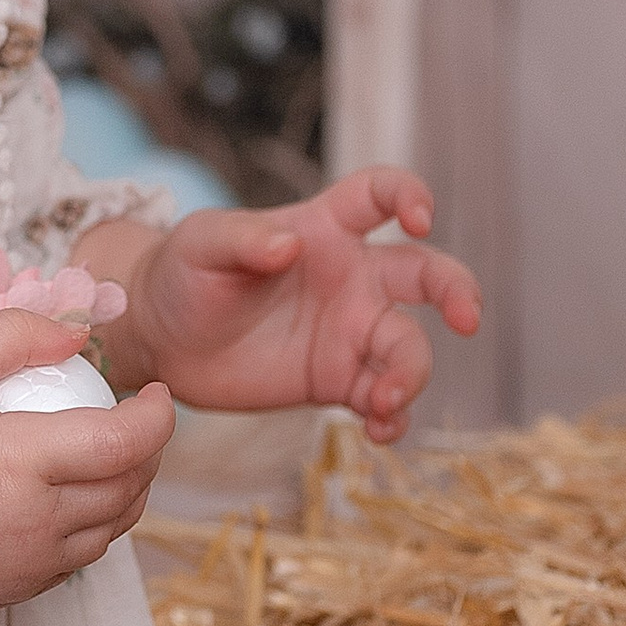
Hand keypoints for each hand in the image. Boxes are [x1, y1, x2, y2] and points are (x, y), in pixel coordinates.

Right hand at [0, 311, 175, 609]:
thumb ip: (13, 334)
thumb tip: (79, 333)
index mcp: (17, 461)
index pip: (125, 443)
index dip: (158, 417)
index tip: (157, 392)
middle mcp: (30, 523)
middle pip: (129, 490)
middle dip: (151, 452)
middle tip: (137, 418)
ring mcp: (22, 566)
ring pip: (110, 532)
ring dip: (127, 492)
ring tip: (111, 454)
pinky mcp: (9, 592)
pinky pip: (75, 559)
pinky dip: (90, 527)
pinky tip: (68, 495)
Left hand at [91, 168, 480, 446]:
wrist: (159, 338)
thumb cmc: (182, 273)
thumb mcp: (202, 244)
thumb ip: (244, 239)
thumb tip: (291, 246)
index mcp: (323, 227)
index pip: (380, 194)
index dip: (410, 195)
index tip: (421, 218)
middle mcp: (351, 277)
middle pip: (426, 274)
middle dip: (457, 290)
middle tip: (466, 319)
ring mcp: (349, 332)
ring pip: (409, 347)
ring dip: (412, 374)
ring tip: (384, 402)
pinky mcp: (336, 381)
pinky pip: (383, 398)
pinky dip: (394, 417)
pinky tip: (380, 431)